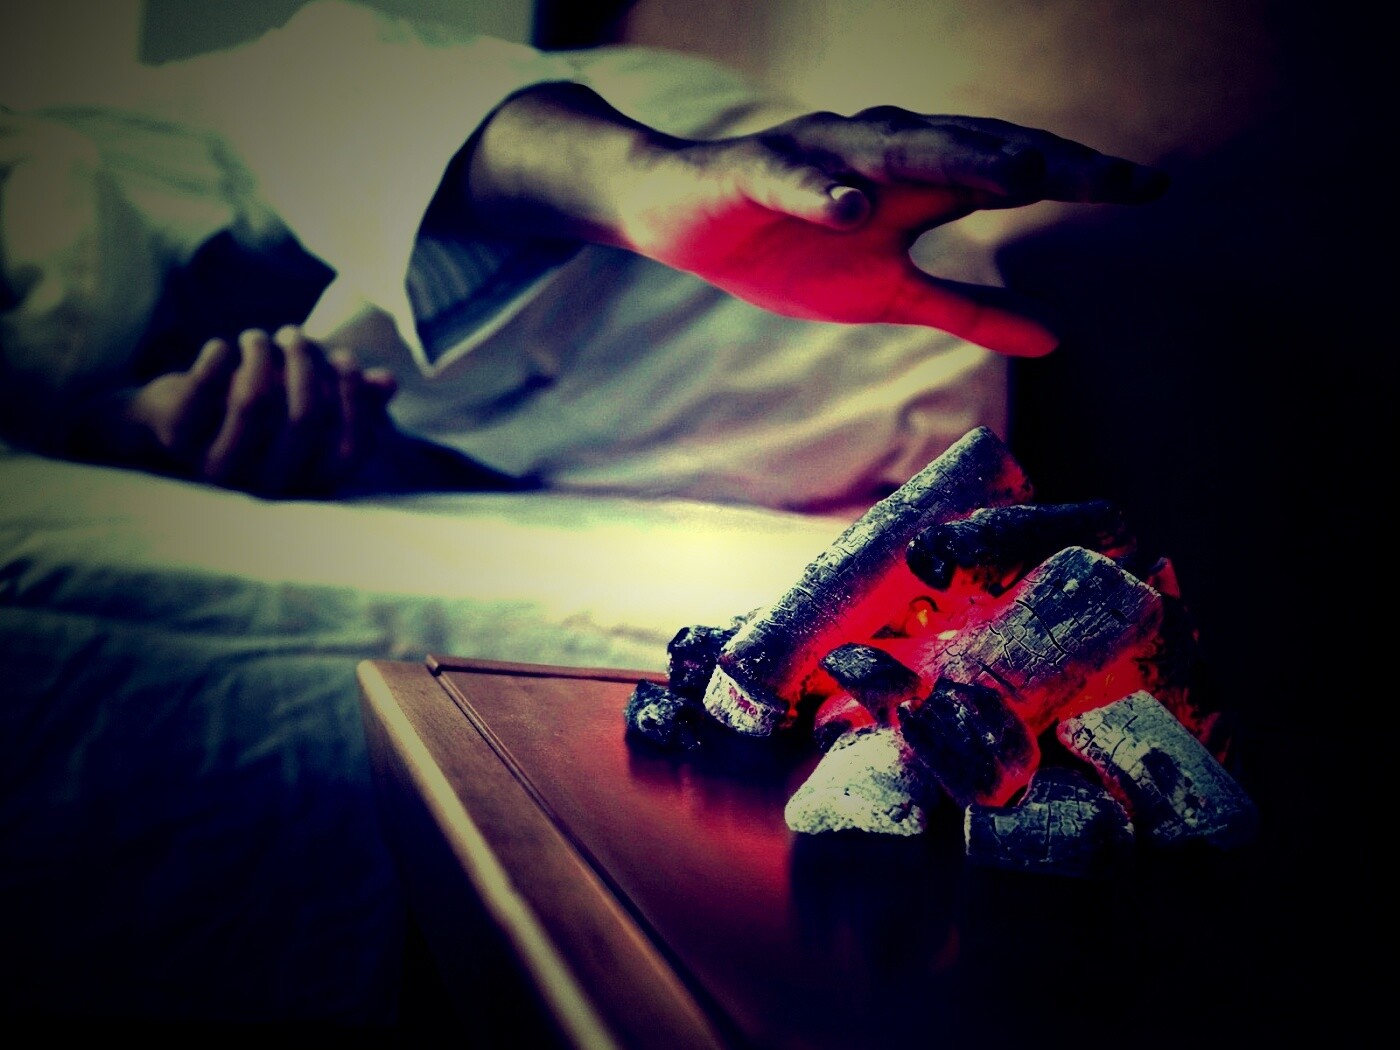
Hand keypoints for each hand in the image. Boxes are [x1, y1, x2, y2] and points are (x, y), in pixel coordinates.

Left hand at [121, 326, 397, 496]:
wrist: (163, 425)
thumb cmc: (248, 415)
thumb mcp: (300, 406)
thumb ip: (348, 397)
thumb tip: (387, 382)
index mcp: (305, 479)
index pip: (352, 449)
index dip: (356, 399)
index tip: (345, 358)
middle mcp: (267, 483)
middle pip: (306, 416)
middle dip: (305, 361)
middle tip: (295, 333)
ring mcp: (220, 465)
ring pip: (255, 399)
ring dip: (262, 353)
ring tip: (258, 337)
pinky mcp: (178, 438)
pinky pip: (205, 387)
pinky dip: (218, 356)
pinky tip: (222, 346)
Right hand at [467, 86, 1167, 356]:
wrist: (680, 217)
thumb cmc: (788, 249)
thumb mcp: (889, 292)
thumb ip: (969, 307)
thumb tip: (1057, 338)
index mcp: (919, 184)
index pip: (1012, 173)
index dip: (1080, 179)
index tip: (1153, 190)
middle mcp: (881, 157)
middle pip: (975, 150)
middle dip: (1046, 162)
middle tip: (1118, 178)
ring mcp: (820, 158)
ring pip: (896, 150)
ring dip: (958, 157)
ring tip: (1022, 176)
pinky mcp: (753, 172)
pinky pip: (790, 177)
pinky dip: (820, 188)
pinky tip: (851, 205)